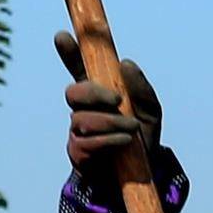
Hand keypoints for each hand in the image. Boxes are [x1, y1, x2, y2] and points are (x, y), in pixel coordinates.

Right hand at [64, 56, 182, 203]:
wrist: (139, 177)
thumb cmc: (142, 138)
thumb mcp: (150, 111)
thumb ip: (141, 89)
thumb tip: (126, 64)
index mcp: (99, 94)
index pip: (78, 69)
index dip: (68, 52)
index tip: (62, 35)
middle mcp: (83, 110)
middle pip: (73, 92)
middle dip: (94, 93)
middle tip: (117, 99)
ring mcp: (77, 131)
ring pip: (83, 118)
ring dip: (111, 122)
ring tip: (132, 130)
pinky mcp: (77, 152)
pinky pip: (87, 142)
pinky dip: (109, 140)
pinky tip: (124, 142)